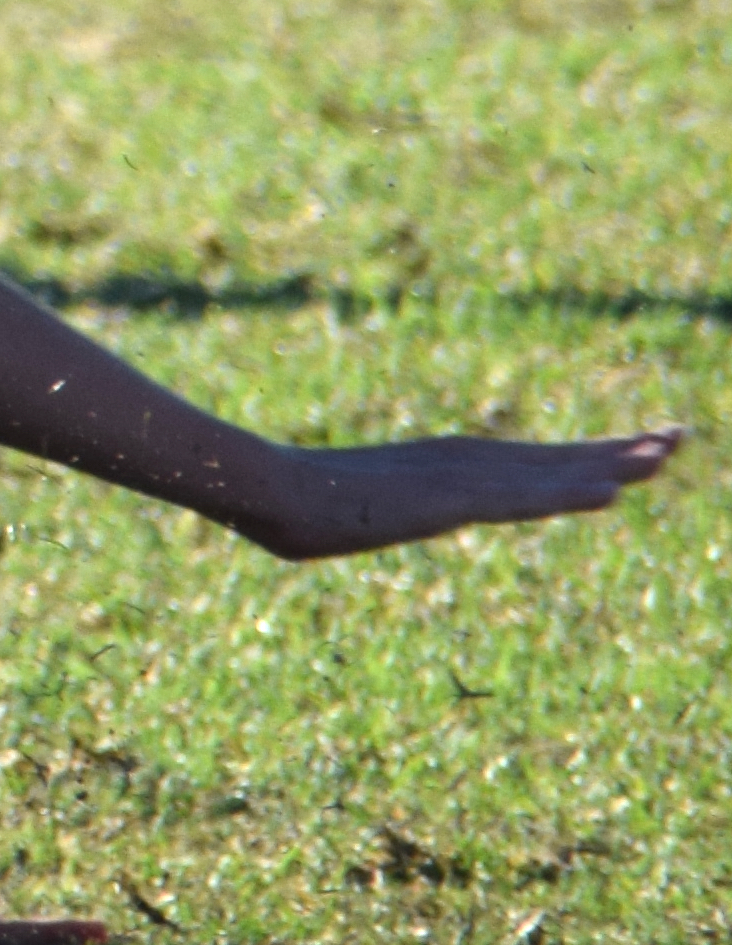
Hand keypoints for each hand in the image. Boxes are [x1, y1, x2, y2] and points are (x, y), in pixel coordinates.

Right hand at [223, 424, 680, 562]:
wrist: (265, 492)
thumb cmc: (289, 501)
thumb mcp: (343, 507)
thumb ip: (356, 501)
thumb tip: (329, 507)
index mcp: (444, 468)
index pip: (533, 461)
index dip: (588, 454)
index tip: (638, 450)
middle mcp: (460, 465)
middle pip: (555, 457)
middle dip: (619, 449)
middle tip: (679, 437)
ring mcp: (456, 480)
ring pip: (551, 473)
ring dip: (614, 463)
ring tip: (667, 455)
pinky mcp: (449, 498)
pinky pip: (523, 496)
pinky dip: (570, 490)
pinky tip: (612, 492)